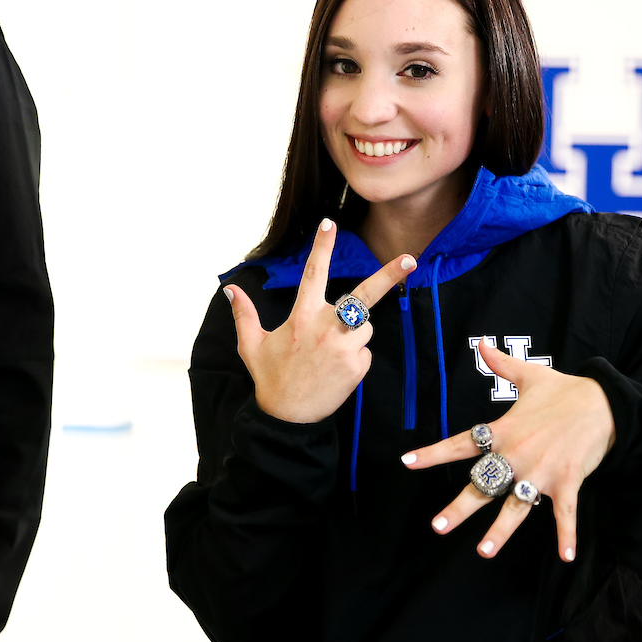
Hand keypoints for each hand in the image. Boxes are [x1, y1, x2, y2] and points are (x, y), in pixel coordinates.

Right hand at [225, 218, 415, 422]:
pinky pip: (363, 350)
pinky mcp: (358, 365)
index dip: (322, 247)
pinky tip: (335, 370)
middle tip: (410, 258)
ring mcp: (345, 347)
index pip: (314, 273)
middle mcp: (326, 328)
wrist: (288, 419)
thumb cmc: (270, 378)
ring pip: (363, 325)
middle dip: (389, 275)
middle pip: (364, 295)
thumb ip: (244, 314)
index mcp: (302, 317)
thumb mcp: (251, 345)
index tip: (329, 223)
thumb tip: (230, 288)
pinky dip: (354, 356)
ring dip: (353, 332)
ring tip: (328, 354)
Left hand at [402, 341, 614, 561]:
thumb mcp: (530, 374)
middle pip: (483, 484)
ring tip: (484, 551)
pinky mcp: (568, 481)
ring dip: (501, 531)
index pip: (462, 444)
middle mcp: (518, 453)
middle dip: (460, 507)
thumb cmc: (564, 390)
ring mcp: (542, 470)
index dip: (434, 453)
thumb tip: (481, 343)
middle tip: (438, 526)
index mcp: (504, 431)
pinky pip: (564, 513)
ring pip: (516, 506)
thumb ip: (500, 364)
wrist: (604, 401)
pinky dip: (567, 535)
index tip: (408, 462)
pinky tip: (566, 557)